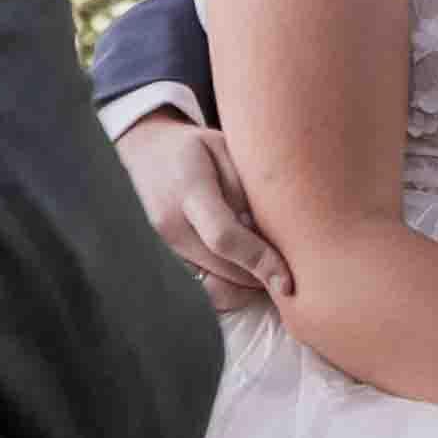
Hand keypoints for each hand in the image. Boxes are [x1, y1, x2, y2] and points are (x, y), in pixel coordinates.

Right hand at [118, 114, 288, 314]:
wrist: (146, 151)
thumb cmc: (195, 149)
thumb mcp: (227, 151)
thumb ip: (248, 191)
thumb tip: (272, 236)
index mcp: (188, 191)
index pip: (224, 237)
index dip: (259, 262)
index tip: (288, 282)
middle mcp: (170, 225)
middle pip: (224, 271)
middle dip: (261, 279)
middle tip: (292, 272)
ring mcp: (164, 246)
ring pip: (214, 288)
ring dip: (247, 287)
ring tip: (269, 270)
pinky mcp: (167, 258)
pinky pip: (203, 288)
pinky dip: (230, 287)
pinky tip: (248, 271)